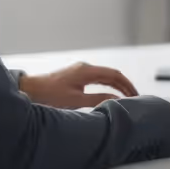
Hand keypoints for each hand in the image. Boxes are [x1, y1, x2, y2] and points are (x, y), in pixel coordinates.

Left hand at [19, 62, 138, 108]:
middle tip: (135, 98)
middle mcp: (85, 68)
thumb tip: (116, 99)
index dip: (128, 85)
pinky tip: (111, 94)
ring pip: (105, 76)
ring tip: (127, 97)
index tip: (136, 95)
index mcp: (87, 71)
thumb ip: (97, 99)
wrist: (32, 90)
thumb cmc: (51, 95)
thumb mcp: (76, 100)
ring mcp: (81, 71)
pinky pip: (98, 78)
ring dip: (117, 86)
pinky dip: (108, 85)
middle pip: (112, 74)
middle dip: (125, 85)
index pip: (115, 74)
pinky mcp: (77, 76)